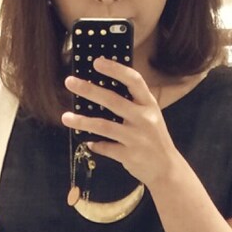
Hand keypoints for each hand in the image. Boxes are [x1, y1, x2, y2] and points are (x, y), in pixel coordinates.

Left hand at [61, 57, 182, 187]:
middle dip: (89, 90)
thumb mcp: (150, 115)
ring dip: (82, 121)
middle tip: (69, 82)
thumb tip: (103, 87)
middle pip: (112, 100)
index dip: (115, 69)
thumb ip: (133, 103)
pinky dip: (95, 144)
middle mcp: (144, 119)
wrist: (166, 168)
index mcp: (149, 104)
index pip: (133, 80)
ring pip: (104, 126)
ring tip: (65, 117)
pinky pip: (105, 148)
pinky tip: (88, 141)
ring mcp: (136, 138)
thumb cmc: (154, 138)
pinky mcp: (129, 155)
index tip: (97, 62)